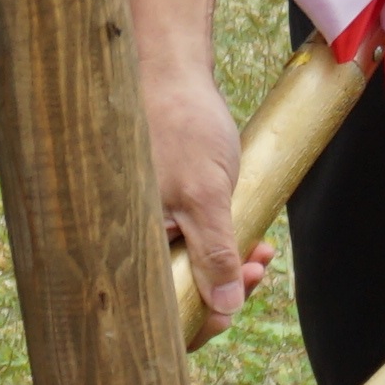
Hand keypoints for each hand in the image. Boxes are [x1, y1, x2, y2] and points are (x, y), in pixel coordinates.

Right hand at [116, 0, 275, 333]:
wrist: (167, 66)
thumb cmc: (180, 125)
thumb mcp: (207, 194)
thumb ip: (215, 253)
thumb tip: (223, 308)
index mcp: (124, 241)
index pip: (155, 308)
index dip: (198, 318)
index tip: (235, 303)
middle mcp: (124, 234)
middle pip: (171, 291)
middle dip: (220, 289)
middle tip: (257, 269)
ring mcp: (140, 218)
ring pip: (183, 265)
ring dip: (226, 264)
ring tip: (260, 250)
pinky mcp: (154, 202)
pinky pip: (185, 240)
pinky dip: (218, 241)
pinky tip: (248, 234)